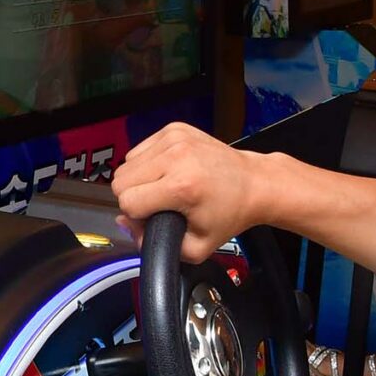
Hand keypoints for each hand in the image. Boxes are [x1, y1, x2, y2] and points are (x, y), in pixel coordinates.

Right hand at [111, 122, 269, 260]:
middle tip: (158, 204)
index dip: (136, 217)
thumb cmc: (230, 214)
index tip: (153, 218)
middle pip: (120, 180)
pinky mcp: (175, 129)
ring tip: (164, 187)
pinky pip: (140, 149)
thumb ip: (153, 244)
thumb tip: (125, 223)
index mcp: (181, 186)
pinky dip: (148, 163)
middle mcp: (176, 156)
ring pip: (127, 163)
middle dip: (133, 197)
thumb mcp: (196, 247)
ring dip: (139, 179)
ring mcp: (175, 139)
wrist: (254, 184)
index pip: (127, 202)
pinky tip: (168, 172)